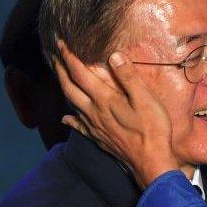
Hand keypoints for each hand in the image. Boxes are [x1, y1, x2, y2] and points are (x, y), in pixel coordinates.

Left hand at [52, 41, 178, 187]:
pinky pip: (78, 127)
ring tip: (60, 78)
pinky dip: (70, 120)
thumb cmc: (152, 130)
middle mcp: (94, 112)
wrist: (151, 163)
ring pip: (71, 104)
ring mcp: (95, 127)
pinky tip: (65, 118)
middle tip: (54, 56)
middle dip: (60, 70)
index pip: (80, 73)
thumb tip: (114, 55)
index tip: (60, 43)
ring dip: (63, 88)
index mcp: (104, 99)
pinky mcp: (99, 139)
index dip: (68, 57)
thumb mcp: (146, 99)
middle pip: (69, 88)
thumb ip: (128, 76)